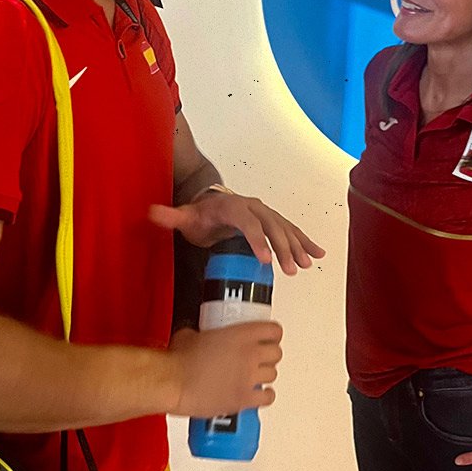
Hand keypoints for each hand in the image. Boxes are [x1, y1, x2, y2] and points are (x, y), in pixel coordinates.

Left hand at [150, 191, 325, 274]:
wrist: (212, 201)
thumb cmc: (200, 213)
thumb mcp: (185, 216)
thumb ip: (171, 217)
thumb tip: (153, 212)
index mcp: (233, 207)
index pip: (248, 223)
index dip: (257, 240)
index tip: (265, 260)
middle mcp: (253, 207)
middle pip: (272, 226)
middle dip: (282, 248)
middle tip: (288, 269)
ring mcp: (266, 213)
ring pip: (285, 228)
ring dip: (297, 246)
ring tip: (304, 265)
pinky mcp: (273, 221)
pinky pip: (293, 231)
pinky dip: (306, 241)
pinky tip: (318, 254)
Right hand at [166, 324, 282, 417]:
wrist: (171, 383)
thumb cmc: (177, 361)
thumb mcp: (192, 333)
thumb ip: (205, 333)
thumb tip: (202, 335)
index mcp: (240, 334)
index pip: (273, 330)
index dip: (272, 334)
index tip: (268, 336)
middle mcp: (249, 355)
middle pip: (276, 353)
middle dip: (269, 354)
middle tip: (261, 355)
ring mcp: (248, 378)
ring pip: (273, 374)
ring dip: (265, 374)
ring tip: (256, 375)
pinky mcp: (243, 399)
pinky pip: (267, 398)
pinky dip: (264, 395)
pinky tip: (258, 394)